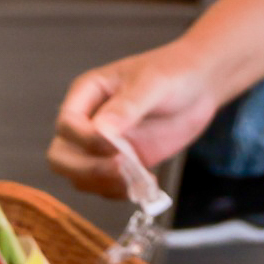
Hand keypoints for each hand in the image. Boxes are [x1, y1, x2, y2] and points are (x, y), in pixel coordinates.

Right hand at [48, 40, 225, 195]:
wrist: (201, 85)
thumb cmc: (174, 72)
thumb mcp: (153, 83)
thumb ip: (127, 106)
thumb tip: (101, 131)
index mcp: (86, 96)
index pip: (66, 125)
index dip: (83, 140)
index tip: (113, 144)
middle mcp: (86, 124)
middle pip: (61, 157)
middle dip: (86, 169)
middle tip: (119, 169)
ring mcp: (101, 147)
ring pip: (80, 177)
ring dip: (102, 184)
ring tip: (135, 180)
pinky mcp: (120, 163)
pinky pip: (105, 186)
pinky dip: (120, 192)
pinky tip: (145, 185)